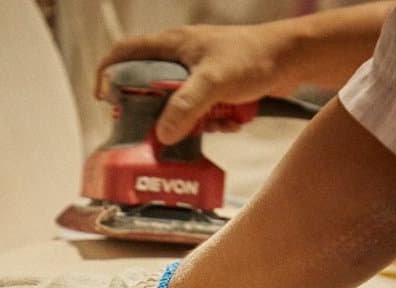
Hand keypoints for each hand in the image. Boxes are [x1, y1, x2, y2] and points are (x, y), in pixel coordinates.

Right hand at [95, 23, 300, 143]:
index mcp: (171, 45)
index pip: (125, 53)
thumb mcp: (214, 82)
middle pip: (149, 88)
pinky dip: (212, 123)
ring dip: (190, 123)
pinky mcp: (216, 89)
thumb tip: (162, 134)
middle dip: (155, 113)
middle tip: (157, 133)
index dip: (108, 74)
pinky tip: (229, 123)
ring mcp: (199, 74)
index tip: (102, 99)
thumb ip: (186, 107)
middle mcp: (181, 58)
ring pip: (178, 105)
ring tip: (210, 126)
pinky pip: (201, 113)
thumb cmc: (253, 57)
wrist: (293, 58)